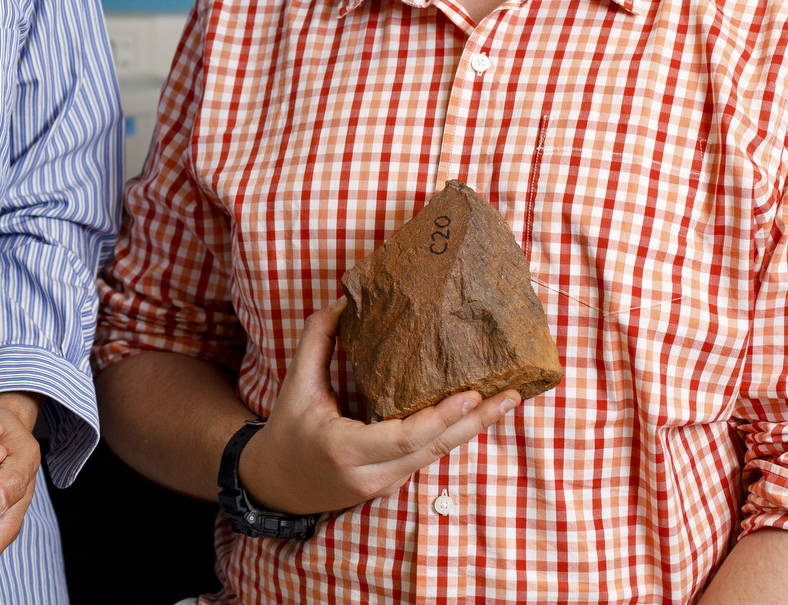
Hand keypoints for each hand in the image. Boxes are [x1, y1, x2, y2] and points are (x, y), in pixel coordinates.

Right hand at [236, 299, 519, 515]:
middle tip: (510, 396)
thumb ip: (317, 340)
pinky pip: (427, 457)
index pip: (405, 437)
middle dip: (476, 423)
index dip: (441, 417)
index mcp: (345, 449)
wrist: (277, 484)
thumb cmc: (286, 431)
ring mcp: (384, 485)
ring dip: (472, 429)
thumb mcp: (296, 385)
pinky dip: (452, 435)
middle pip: (434, 450)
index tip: (472, 395)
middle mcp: (371, 474)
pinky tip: (475, 415)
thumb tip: (344, 301)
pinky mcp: (392, 485)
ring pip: (437, 456)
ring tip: (505, 401)